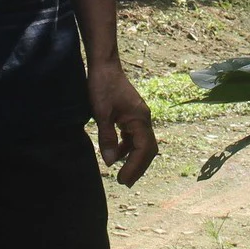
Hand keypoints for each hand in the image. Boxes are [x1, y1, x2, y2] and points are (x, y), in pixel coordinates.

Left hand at [89, 61, 156, 185]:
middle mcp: (144, 119)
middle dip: (138, 167)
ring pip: (142, 144)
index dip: (134, 168)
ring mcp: (139, 117)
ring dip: (133, 159)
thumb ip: (107, 137)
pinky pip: (135, 136)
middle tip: (125, 183)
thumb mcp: (101, 113)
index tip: (122, 181)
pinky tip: (116, 153)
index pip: (143, 150)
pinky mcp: (132, 115)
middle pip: (148, 150)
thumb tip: (110, 162)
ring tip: (122, 173)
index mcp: (140, 119)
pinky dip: (128, 148)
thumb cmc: (103, 86)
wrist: (104, 65)